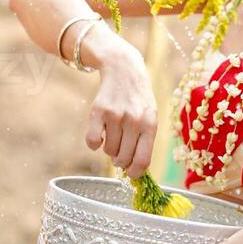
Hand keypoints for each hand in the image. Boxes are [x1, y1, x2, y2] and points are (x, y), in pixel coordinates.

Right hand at [86, 46, 157, 176]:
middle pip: (123, 158)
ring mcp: (115, 116)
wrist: (124, 69)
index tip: (131, 174)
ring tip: (114, 135)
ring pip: (108, 151)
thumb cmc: (139, 99)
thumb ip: (145, 141)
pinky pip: (92, 141)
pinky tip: (100, 134)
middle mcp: (134, 121)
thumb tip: (133, 169)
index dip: (135, 173)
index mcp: (150, 125)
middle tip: (120, 152)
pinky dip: (94, 143)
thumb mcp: (150, 117)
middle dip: (121, 160)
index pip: (142, 160)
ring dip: (109, 148)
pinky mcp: (98, 111)